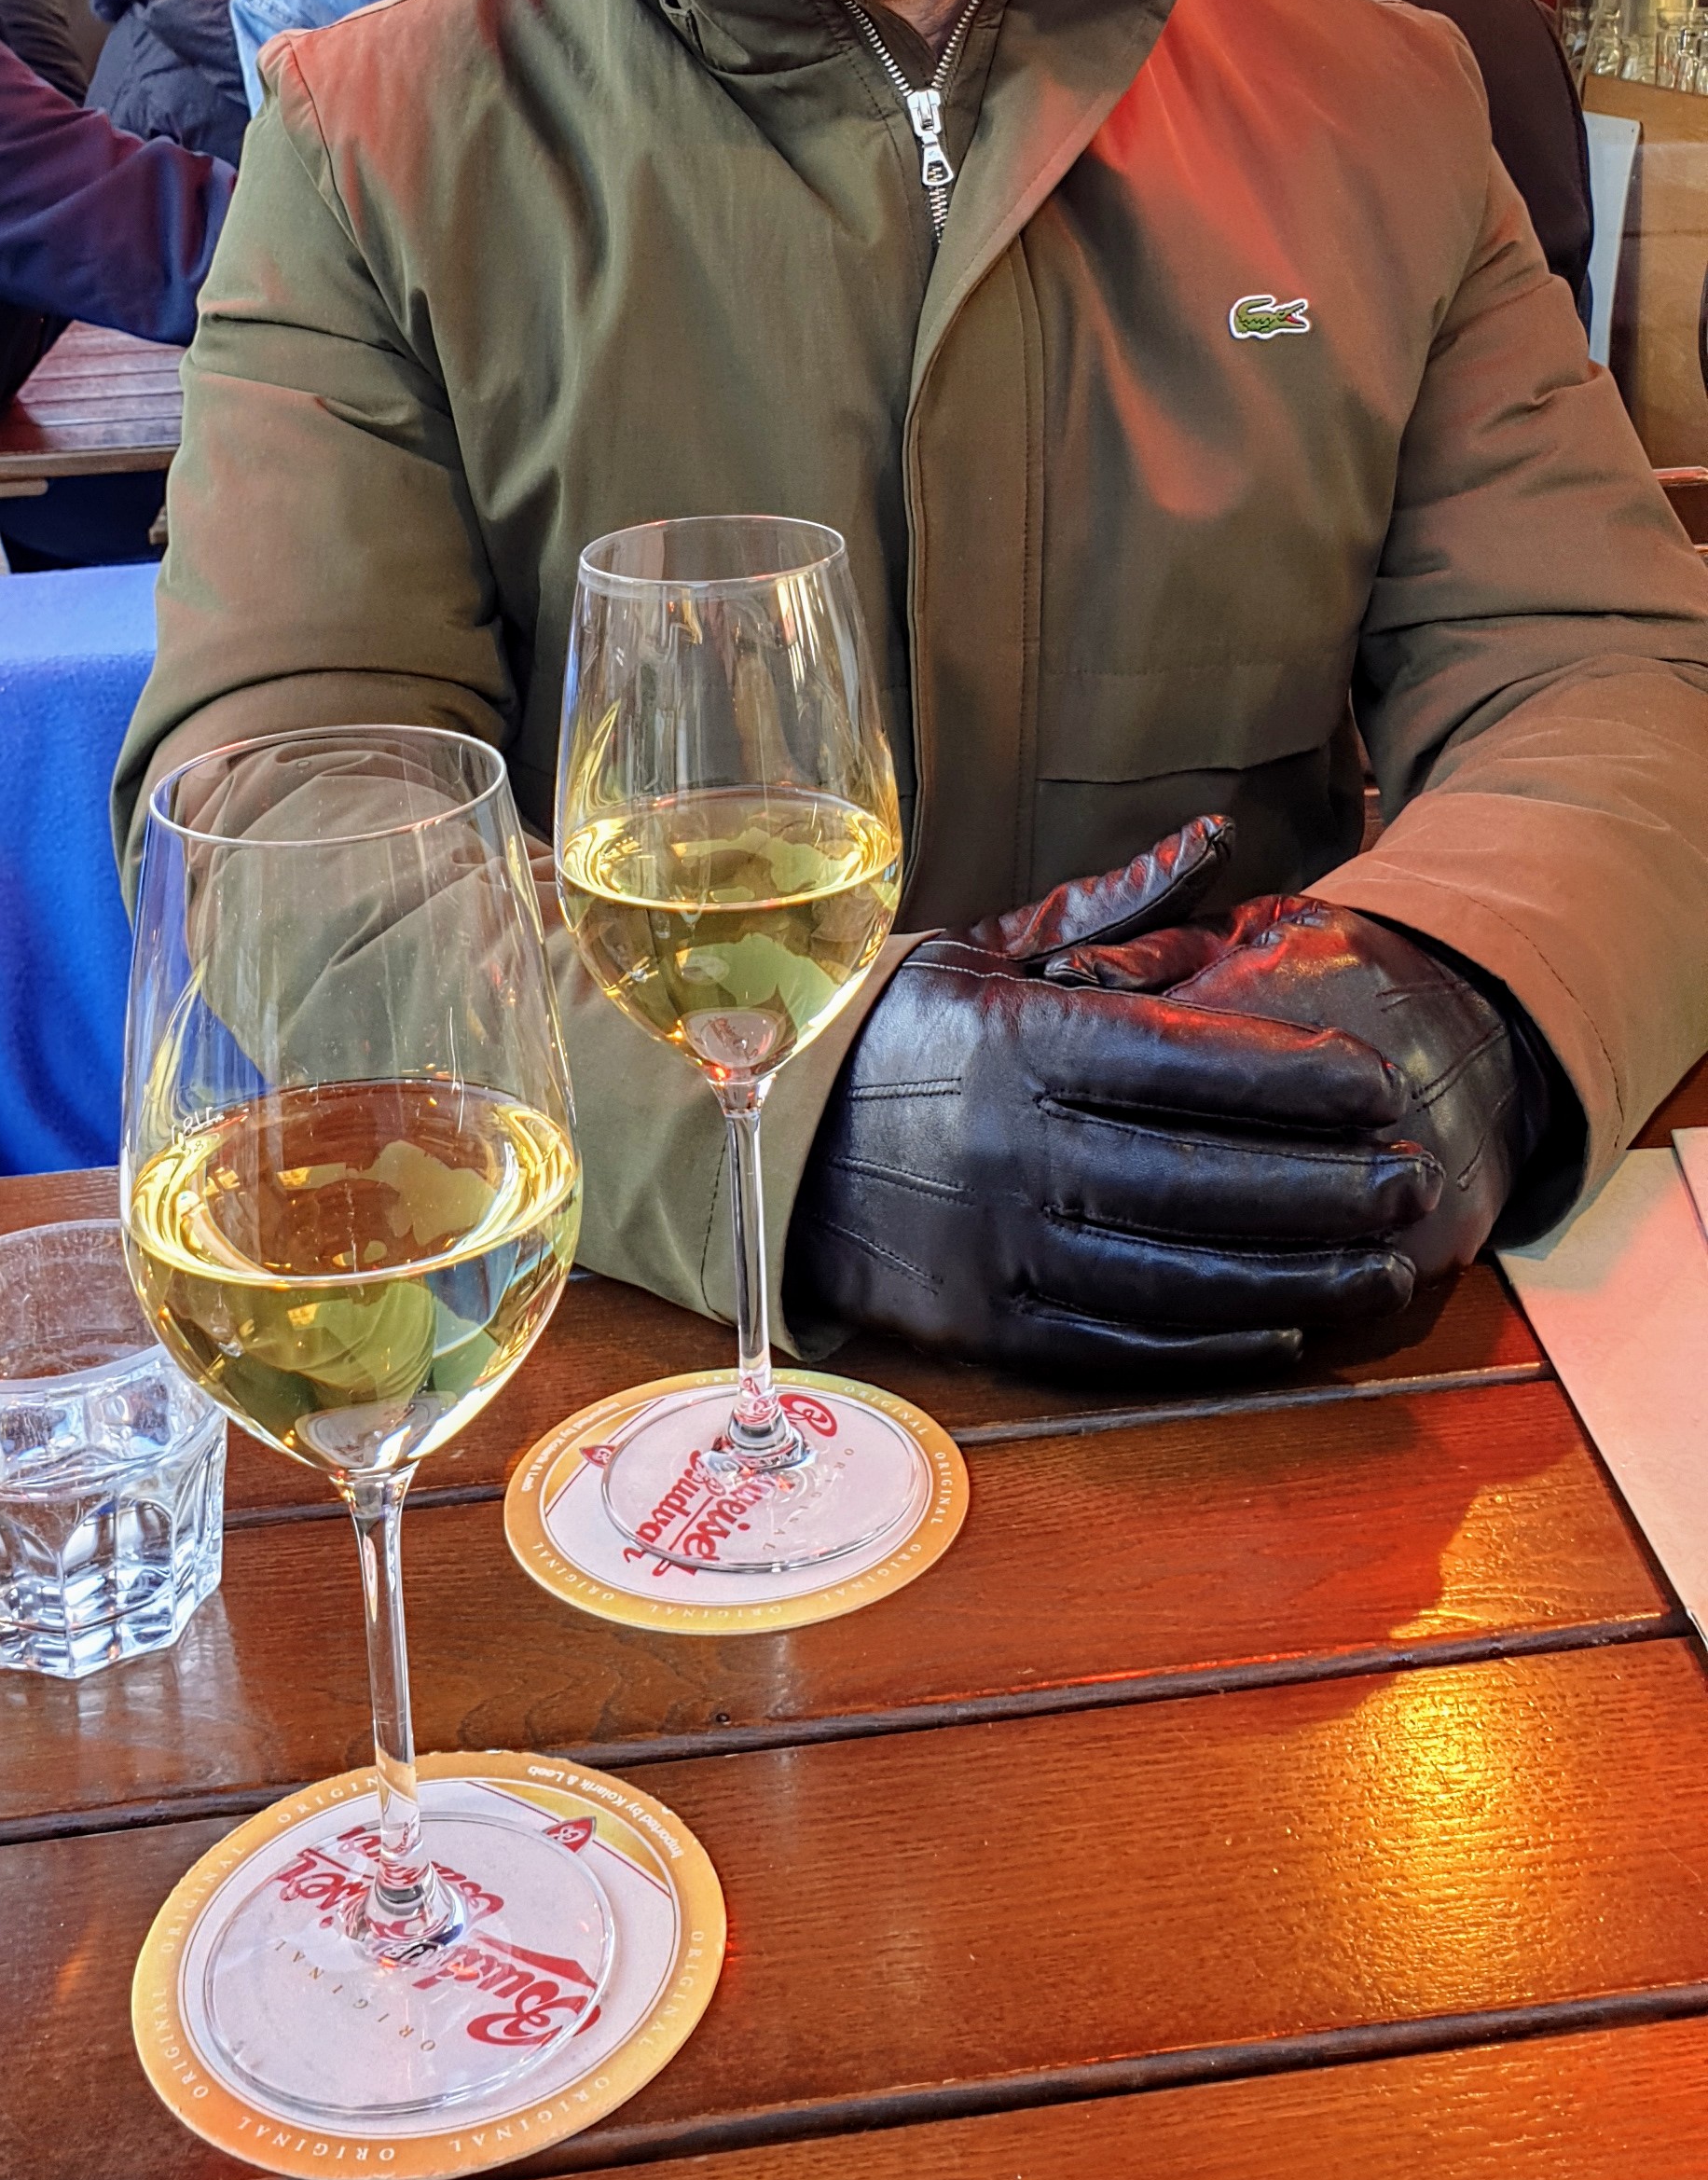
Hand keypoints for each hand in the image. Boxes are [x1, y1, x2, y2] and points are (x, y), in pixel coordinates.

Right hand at [786, 870, 1537, 1384]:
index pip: (1184, 1063)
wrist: (765, 1146)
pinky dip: (1219, 1344)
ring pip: (1181, 1275)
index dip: (1294, 1076)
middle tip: (1415, 1179)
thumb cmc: (898, 1033)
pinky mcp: (993, 1327)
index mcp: (1019, 1042)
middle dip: (1326, 1184)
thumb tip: (1221, 833)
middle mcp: (1016, 1150)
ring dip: (1300, 1277)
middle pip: (1202, 1178)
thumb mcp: (985, 948)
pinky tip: (1293, 1328)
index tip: (1380, 1083)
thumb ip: (1115, 903)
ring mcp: (1004, 1249)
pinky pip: (1127, 1346)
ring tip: (1387, 1263)